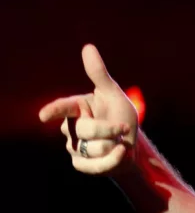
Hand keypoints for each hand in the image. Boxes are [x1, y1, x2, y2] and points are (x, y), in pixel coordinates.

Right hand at [39, 44, 138, 175]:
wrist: (132, 145)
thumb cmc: (121, 116)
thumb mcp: (114, 96)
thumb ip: (100, 75)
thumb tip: (88, 47)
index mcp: (77, 107)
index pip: (63, 108)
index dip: (54, 111)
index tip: (45, 116)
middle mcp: (71, 127)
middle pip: (84, 130)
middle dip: (108, 129)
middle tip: (123, 129)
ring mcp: (75, 147)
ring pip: (91, 148)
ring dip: (112, 145)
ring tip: (120, 142)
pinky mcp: (82, 164)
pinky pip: (94, 165)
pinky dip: (112, 160)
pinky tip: (122, 153)